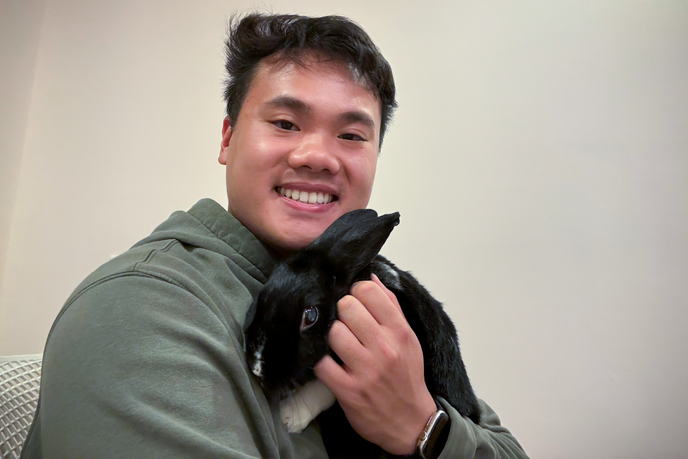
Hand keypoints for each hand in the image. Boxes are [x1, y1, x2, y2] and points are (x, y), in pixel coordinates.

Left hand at [314, 274, 436, 454]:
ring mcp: (365, 369)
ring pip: (332, 331)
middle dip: (341, 311)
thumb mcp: (408, 339)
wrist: (411, 422)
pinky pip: (320, 363)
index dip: (354, 291)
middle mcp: (383, 347)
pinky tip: (324, 358)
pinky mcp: (347, 390)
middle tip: (343, 322)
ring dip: (330, 334)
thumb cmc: (407, 375)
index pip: (368, 291)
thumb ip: (390, 306)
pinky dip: (317, 358)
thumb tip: (369, 277)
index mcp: (399, 331)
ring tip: (335, 341)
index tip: (353, 301)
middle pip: (346, 307)